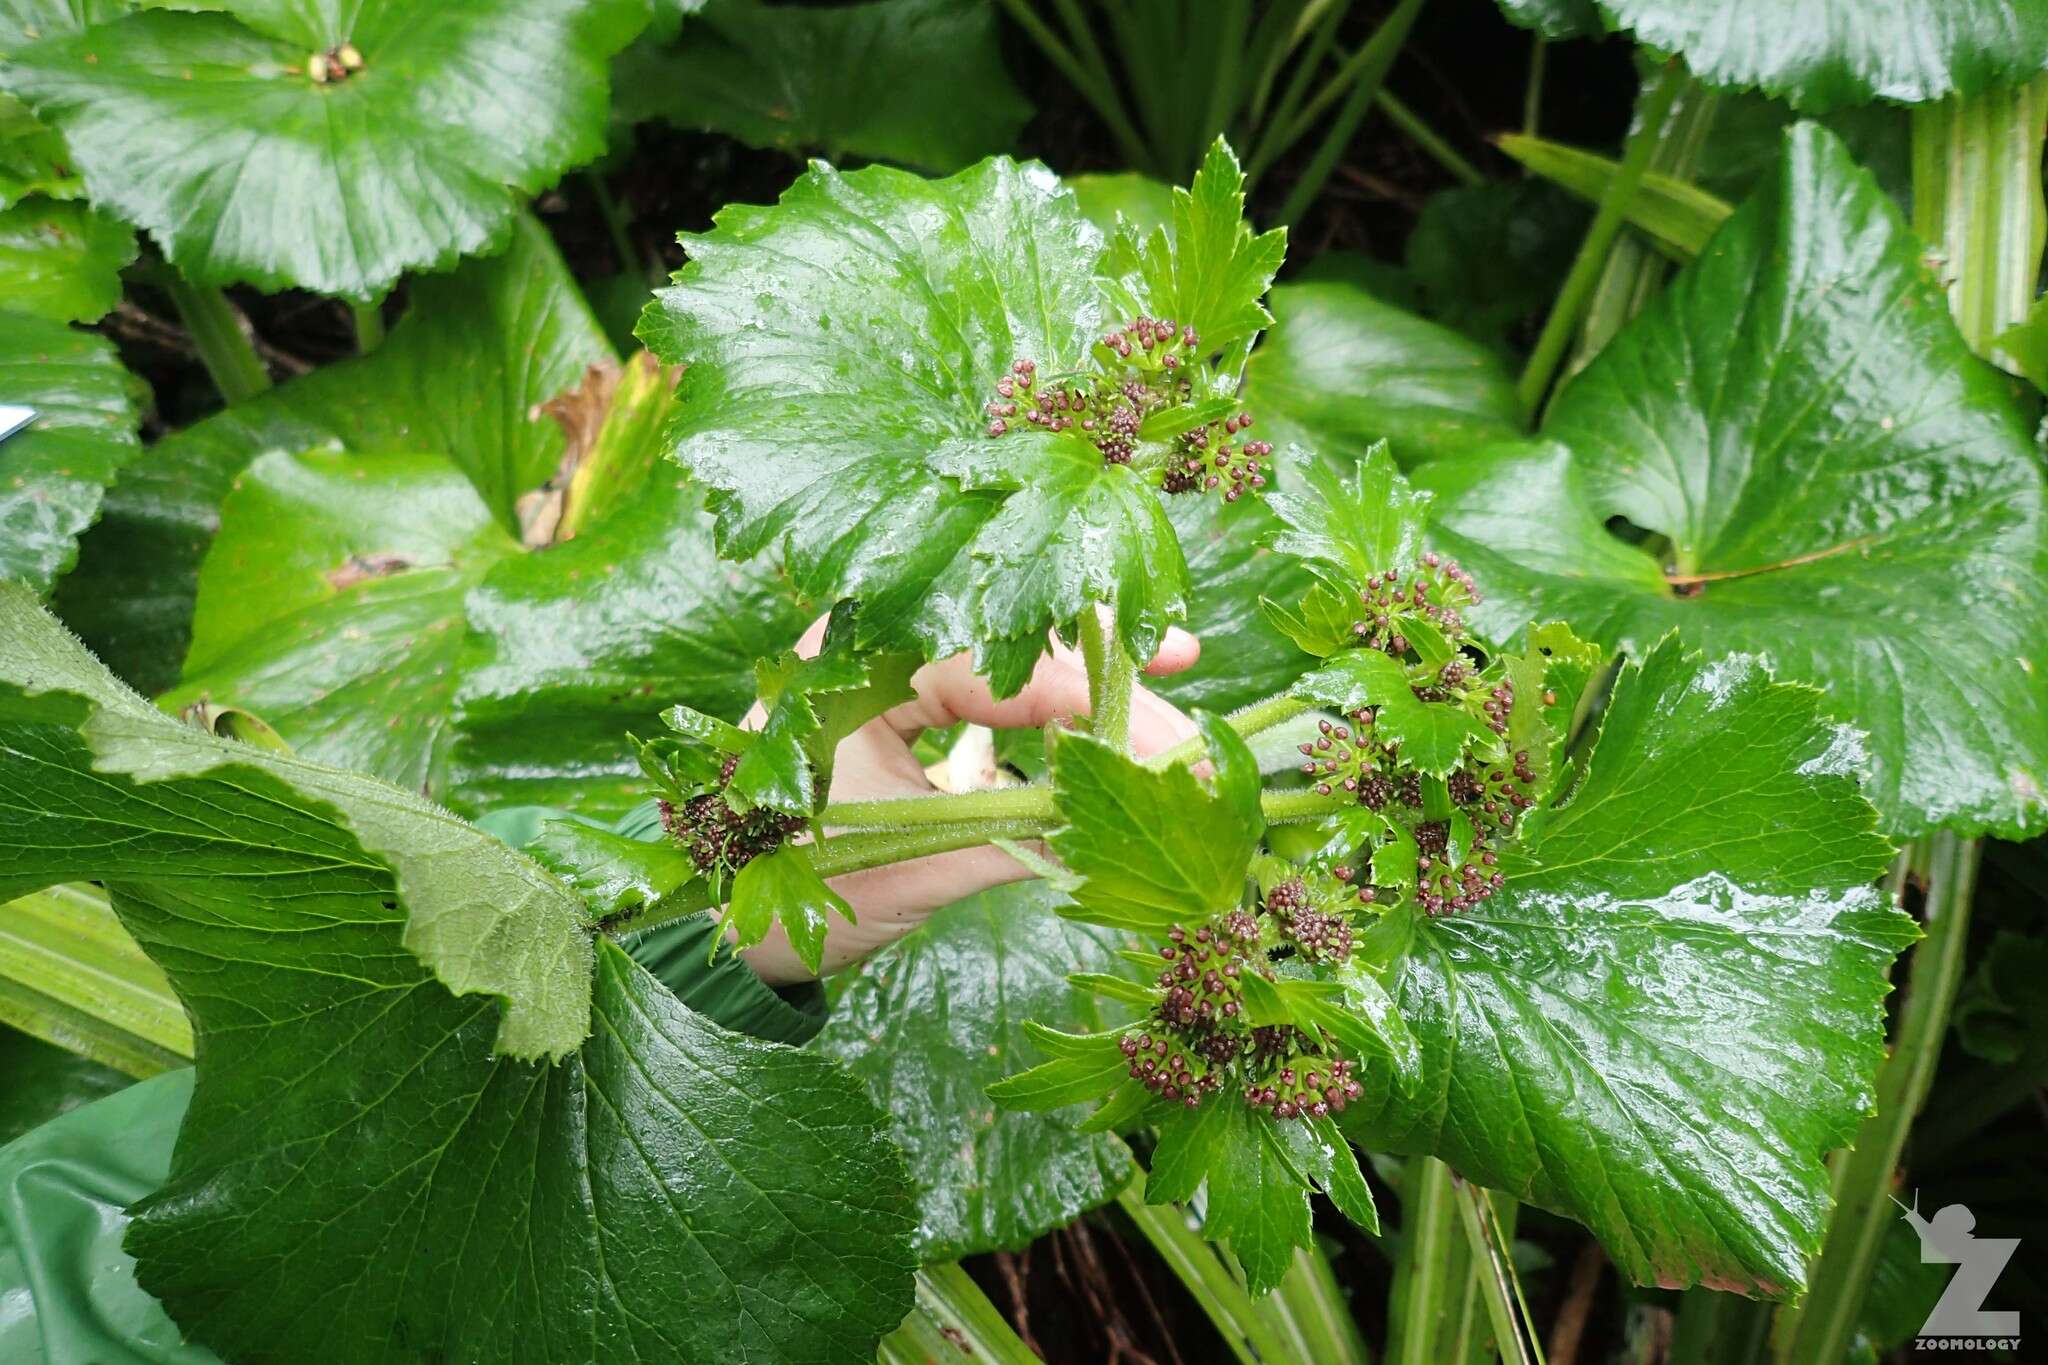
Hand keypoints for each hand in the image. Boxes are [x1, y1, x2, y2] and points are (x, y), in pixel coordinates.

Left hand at [738, 615, 1200, 982]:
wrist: (723, 931)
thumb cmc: (788, 896)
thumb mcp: (903, 875)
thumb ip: (1009, 845)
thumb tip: (1117, 835)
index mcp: (851, 667)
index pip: (997, 665)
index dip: (1090, 703)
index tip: (1168, 744)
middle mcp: (871, 647)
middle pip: (1013, 640)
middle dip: (1108, 677)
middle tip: (1190, 710)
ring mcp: (891, 671)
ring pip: (1011, 656)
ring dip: (1091, 682)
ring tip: (1174, 696)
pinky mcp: (910, 706)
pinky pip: (997, 691)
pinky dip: (1056, 707)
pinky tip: (1112, 718)